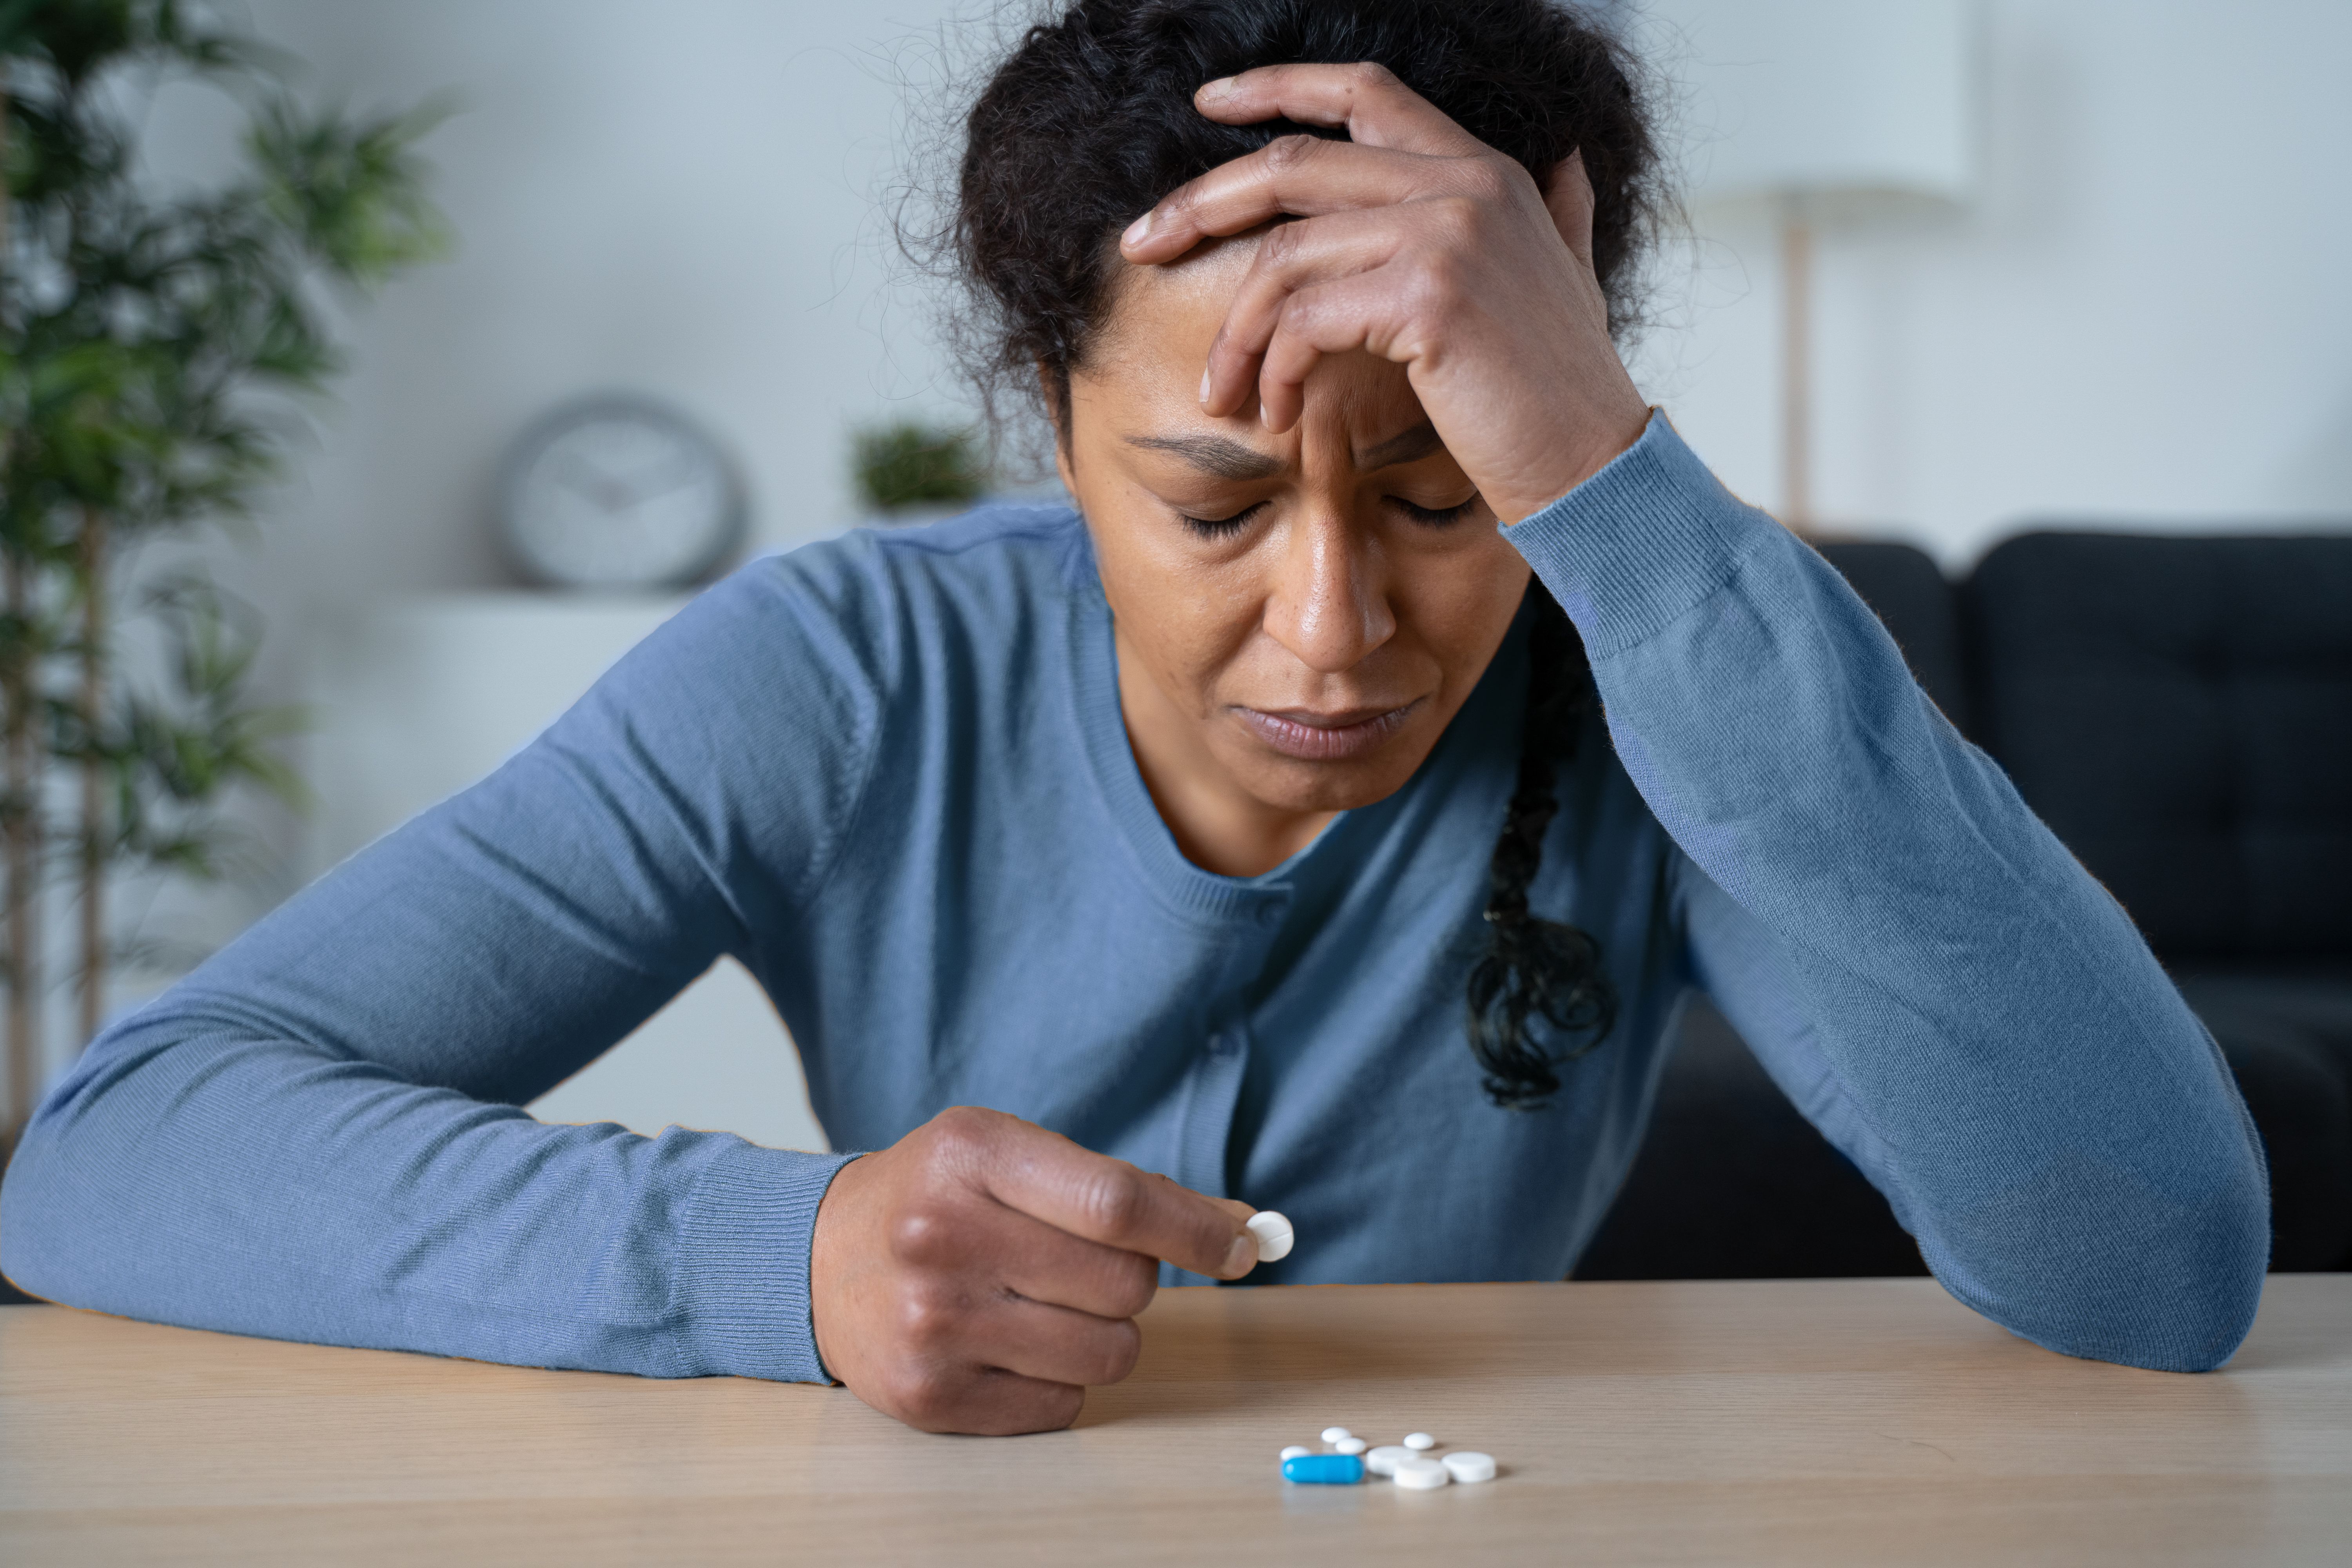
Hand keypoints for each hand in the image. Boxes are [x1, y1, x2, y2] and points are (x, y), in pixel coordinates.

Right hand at [808, 1106, 1258, 1433]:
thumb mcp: (1010, 1155)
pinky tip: (1007, 1342)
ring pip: (1107, 1353)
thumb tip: (1243, 1229)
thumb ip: (1124, 1188)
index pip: (1118, 1202)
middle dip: (1131, 1279)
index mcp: (972, 1154)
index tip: (1244, 1246)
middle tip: (1080, 1264)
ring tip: (1041, 1303)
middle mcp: (944, 1236)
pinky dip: (1056, 1378)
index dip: (1197, 1229)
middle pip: (1125, 1284)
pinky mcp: (929, 1395)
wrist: (819, 1258)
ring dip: (1099, 1333)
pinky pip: (1062, 1403)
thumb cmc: (940, 1195)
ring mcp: (933, 1322)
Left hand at [1119, 62, 1650, 523]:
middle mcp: (1464, 186)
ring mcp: (1446, 235)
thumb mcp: (1570, 272)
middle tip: (1141, 245)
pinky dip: (1270, 367)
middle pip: (1292, 165)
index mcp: (1484, 171)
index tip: (1205, 102)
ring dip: (1233, 329)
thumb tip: (1563, 157)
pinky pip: (1304, 319)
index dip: (1275, 87)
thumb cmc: (1566, 387)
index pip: (1363, 91)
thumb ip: (1558, 208)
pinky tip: (1272, 409)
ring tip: (1218, 389)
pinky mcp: (1426, 297)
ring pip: (1284, 256)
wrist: (1598, 464)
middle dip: (1200, 204)